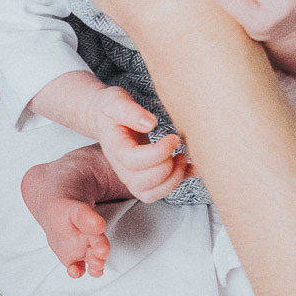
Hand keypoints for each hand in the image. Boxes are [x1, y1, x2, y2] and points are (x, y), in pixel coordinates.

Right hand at [84, 87, 191, 203]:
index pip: (133, 161)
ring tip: (181, 158)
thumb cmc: (111, 109)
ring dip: (173, 180)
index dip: (157, 153)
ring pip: (150, 193)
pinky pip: (160, 192)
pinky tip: (190, 166)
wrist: (105, 119)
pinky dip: (179, 181)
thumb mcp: (116, 101)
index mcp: (115, 148)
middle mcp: (121, 168)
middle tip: (177, 148)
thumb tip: (150, 123)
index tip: (173, 138)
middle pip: (142, 183)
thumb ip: (130, 111)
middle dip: (166, 168)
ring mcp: (131, 176)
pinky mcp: (143, 179)